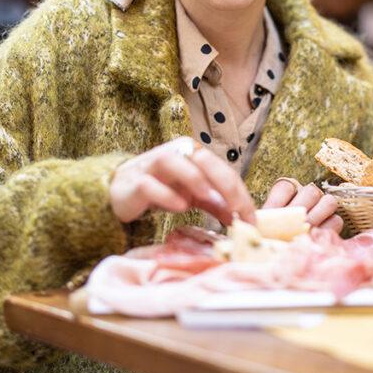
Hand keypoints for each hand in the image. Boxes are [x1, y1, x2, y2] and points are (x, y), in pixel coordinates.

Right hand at [109, 138, 255, 225]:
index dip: (240, 194)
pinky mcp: (132, 182)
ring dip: (193, 179)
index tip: (251, 219)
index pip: (222, 170)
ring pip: (173, 161)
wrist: (121, 193)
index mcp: (192, 154)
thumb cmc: (162, 190)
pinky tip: (179, 207)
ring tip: (208, 198)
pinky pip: (149, 184)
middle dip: (224, 184)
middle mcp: (174, 153)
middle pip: (202, 160)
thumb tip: (243, 218)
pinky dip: (165, 195)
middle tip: (238, 211)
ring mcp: (151, 165)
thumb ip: (216, 203)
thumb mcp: (194, 197)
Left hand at [263, 177, 342, 232]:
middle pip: (311, 192)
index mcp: (286, 193)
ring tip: (307, 230)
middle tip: (295, 224)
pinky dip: (327, 229)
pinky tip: (315, 238)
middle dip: (303, 209)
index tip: (272, 215)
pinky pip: (336, 220)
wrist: (285, 255)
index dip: (278, 200)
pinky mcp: (333, 223)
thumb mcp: (266, 231)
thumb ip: (264, 224)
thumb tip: (257, 223)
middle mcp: (306, 196)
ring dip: (318, 217)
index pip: (285, 187)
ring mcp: (322, 207)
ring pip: (328, 202)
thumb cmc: (274, 240)